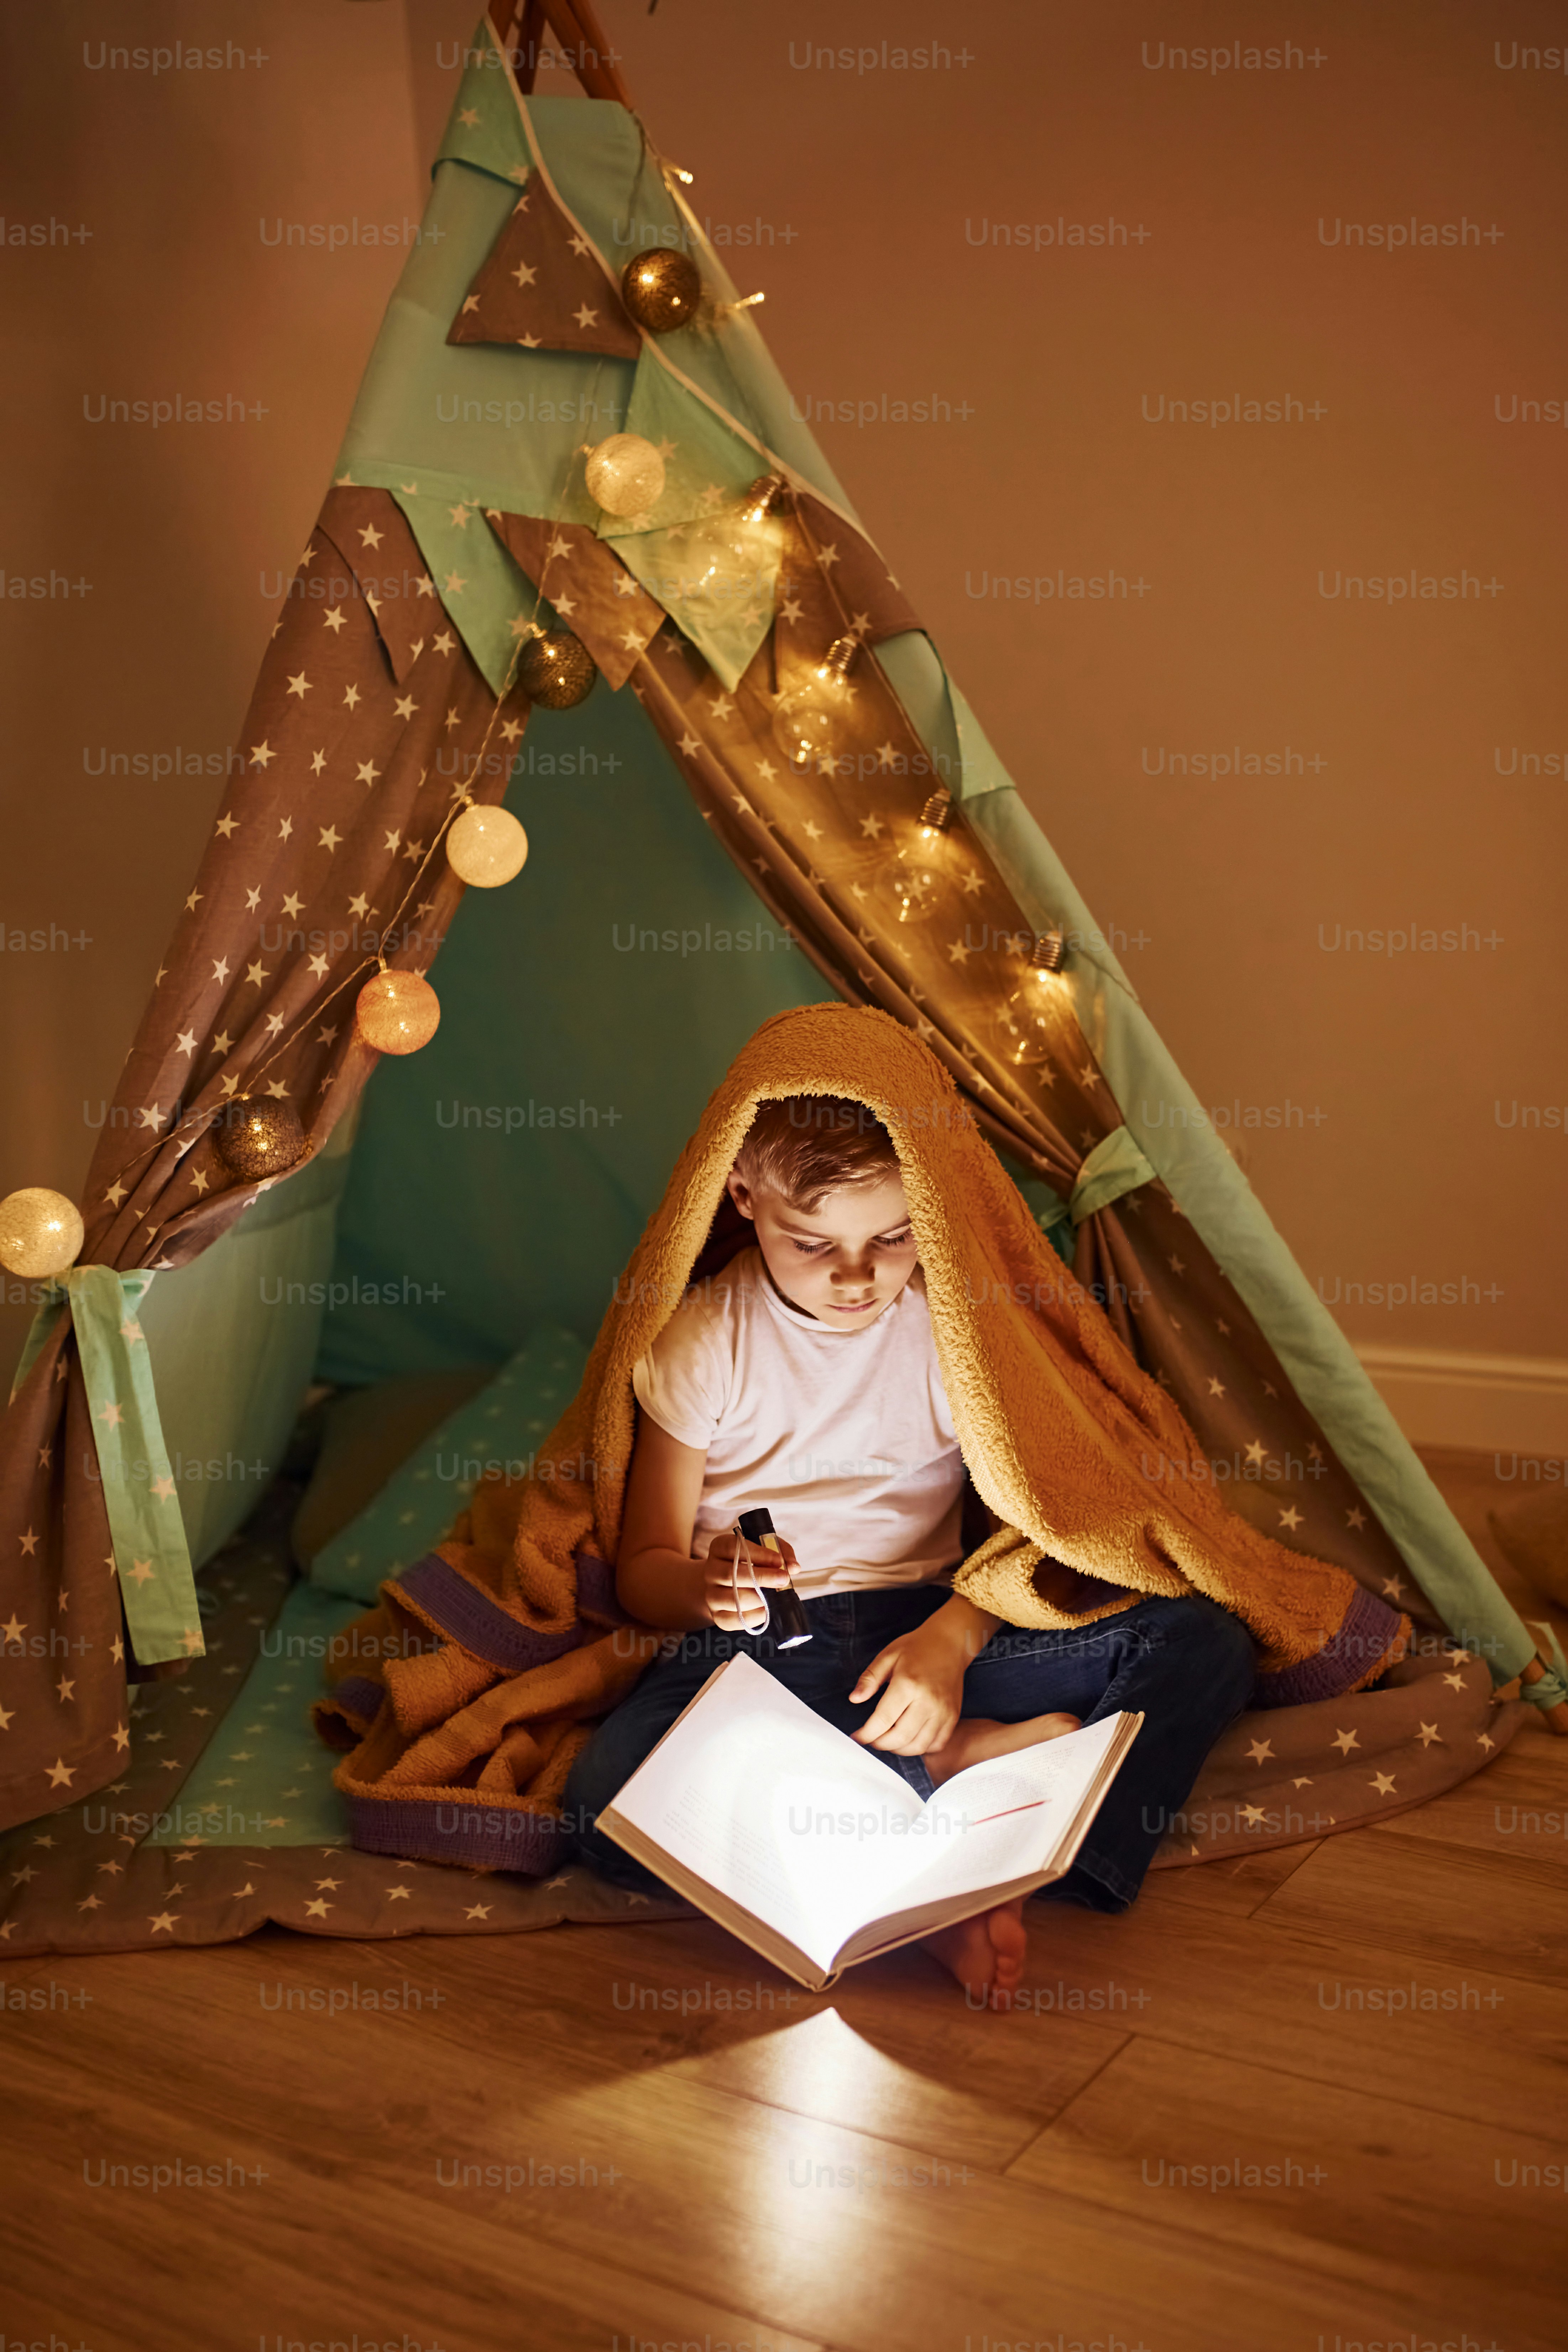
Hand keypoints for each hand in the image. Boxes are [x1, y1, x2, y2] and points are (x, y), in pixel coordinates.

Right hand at [701, 1533, 800, 1631]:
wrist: (727, 1585)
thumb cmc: (750, 1564)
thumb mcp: (765, 1550)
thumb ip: (781, 1553)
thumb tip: (793, 1567)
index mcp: (719, 1548)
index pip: (733, 1548)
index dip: (757, 1554)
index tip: (779, 1560)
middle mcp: (711, 1571)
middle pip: (731, 1575)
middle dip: (761, 1578)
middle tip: (784, 1579)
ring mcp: (711, 1595)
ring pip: (733, 1599)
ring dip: (759, 1599)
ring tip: (774, 1597)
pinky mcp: (717, 1616)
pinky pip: (734, 1620)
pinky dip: (754, 1617)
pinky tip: (766, 1610)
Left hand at [849, 1611, 971, 1756]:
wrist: (949, 1643)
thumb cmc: (917, 1648)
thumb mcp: (888, 1656)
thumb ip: (869, 1678)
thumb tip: (854, 1699)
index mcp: (908, 1684)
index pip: (883, 1720)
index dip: (867, 1734)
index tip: (857, 1737)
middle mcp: (928, 1701)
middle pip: (900, 1738)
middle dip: (880, 1744)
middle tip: (871, 1740)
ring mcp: (943, 1711)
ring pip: (918, 1746)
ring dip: (899, 1749)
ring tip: (887, 1741)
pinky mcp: (953, 1716)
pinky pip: (937, 1744)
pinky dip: (921, 1748)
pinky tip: (909, 1739)